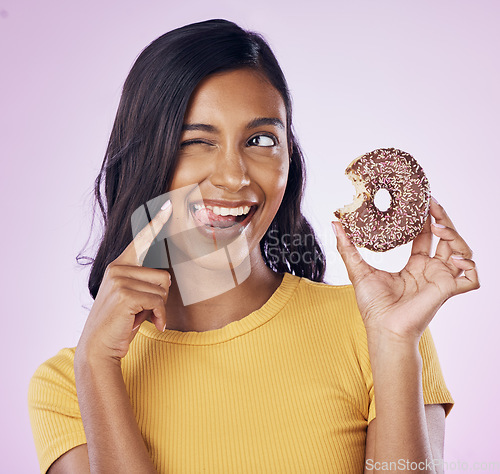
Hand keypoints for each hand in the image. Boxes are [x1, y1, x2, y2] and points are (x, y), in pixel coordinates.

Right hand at [76, 200, 172, 361]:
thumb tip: (166, 276)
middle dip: (161, 297)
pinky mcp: (125, 294)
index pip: (141, 240)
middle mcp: (118, 268)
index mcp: (119, 265)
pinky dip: (160, 317)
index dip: (156, 223)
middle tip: (144, 311)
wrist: (99, 348)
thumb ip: (143, 282)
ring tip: (142, 317)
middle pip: (164, 274)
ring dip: (159, 308)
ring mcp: (119, 280)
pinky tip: (151, 324)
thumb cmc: (120, 322)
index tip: (167, 206)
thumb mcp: (131, 297)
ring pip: (164, 289)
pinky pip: (159, 302)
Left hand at [332, 198, 479, 341]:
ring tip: (438, 226)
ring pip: (462, 251)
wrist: (383, 328)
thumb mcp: (357, 269)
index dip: (426, 218)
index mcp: (415, 266)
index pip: (426, 236)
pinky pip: (472, 278)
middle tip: (431, 202)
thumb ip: (347, 246)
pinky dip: (471, 267)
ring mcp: (441, 280)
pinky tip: (456, 258)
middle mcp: (431, 270)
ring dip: (455, 235)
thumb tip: (335, 223)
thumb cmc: (373, 306)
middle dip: (442, 219)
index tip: (422, 200)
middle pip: (446, 238)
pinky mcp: (448, 290)